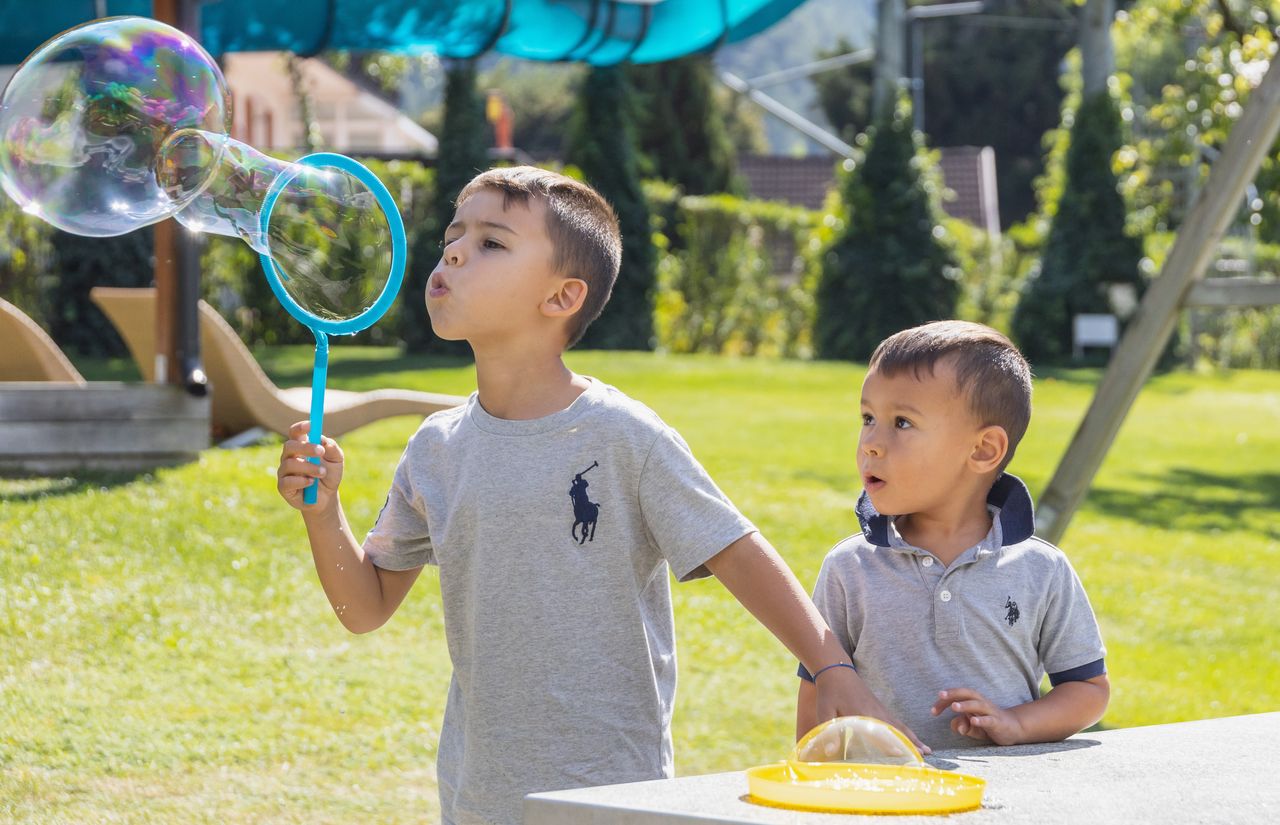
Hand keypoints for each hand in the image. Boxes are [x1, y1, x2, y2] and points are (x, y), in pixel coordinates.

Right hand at [277, 421, 343, 510]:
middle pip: (289, 446)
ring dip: (309, 467)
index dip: (301, 427)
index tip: (311, 425)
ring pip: (289, 464)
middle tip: (321, 451)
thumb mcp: (337, 460)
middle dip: (306, 447)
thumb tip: (323, 440)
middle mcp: (289, 457)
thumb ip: (332, 448)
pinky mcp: (283, 487)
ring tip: (322, 473)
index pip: (295, 432)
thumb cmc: (330, 475)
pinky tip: (311, 483)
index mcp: (301, 447)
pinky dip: (301, 481)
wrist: (327, 498)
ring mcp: (284, 472)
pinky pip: (287, 481)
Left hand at [815, 666, 930, 754]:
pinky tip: (911, 737)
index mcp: (863, 714)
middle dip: (911, 743)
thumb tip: (830, 751)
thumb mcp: (824, 710)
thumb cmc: (829, 692)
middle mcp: (876, 712)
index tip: (908, 755)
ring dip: (913, 738)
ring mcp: (879, 709)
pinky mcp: (879, 707)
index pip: (882, 733)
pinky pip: (896, 721)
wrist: (836, 670)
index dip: (895, 744)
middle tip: (926, 756)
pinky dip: (906, 730)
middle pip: (897, 730)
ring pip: (900, 725)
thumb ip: (828, 730)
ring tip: (927, 750)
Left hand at [931, 688, 1024, 744]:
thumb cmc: (987, 724)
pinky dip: (981, 720)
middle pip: (967, 693)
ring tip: (954, 707)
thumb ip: (960, 725)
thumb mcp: (971, 726)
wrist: (1012, 728)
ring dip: (965, 705)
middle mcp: (981, 703)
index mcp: (972, 701)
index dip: (943, 702)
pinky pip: (989, 720)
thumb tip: (956, 727)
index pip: (956, 697)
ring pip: (978, 705)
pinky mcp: (998, 722)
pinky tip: (973, 721)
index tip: (932, 711)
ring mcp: (990, 712)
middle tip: (941, 695)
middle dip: (953, 693)